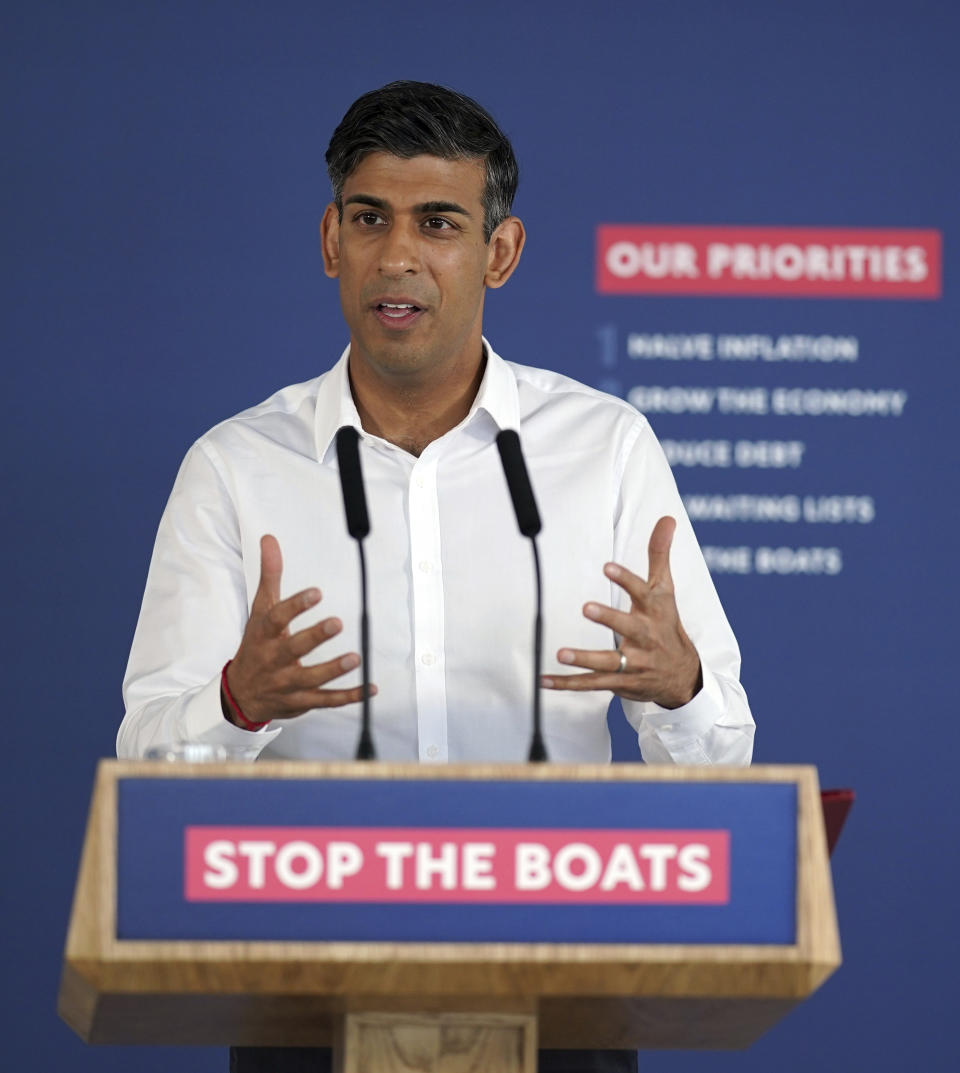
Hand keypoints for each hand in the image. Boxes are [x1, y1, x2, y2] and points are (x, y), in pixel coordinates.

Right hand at [223, 534, 373, 724]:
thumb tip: (270, 539)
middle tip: (338, 622)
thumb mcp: (260, 610)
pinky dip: (349, 696)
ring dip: (334, 670)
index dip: (295, 606)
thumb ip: (270, 575)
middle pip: (294, 648)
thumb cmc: (256, 644)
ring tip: (355, 658)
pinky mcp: (301, 701)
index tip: (316, 593)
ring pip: (312, 678)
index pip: (277, 618)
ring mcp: (288, 683)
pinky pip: (326, 700)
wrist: (241, 693)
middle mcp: (275, 659)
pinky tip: (371, 688)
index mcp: (265, 634)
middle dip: (315, 637)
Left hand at [543, 516, 701, 708]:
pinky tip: (545, 680)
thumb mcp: (666, 589)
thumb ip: (659, 554)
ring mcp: (633, 663)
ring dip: (584, 659)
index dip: (626, 580)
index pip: (642, 592)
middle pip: (627, 627)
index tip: (607, 567)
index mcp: (654, 611)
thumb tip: (666, 518)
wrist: (682, 676)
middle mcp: (645, 637)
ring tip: (561, 653)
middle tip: (586, 607)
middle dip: (608, 619)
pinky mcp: (619, 682)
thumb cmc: (667, 623)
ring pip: (608, 661)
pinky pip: (591, 684)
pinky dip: (567, 684)